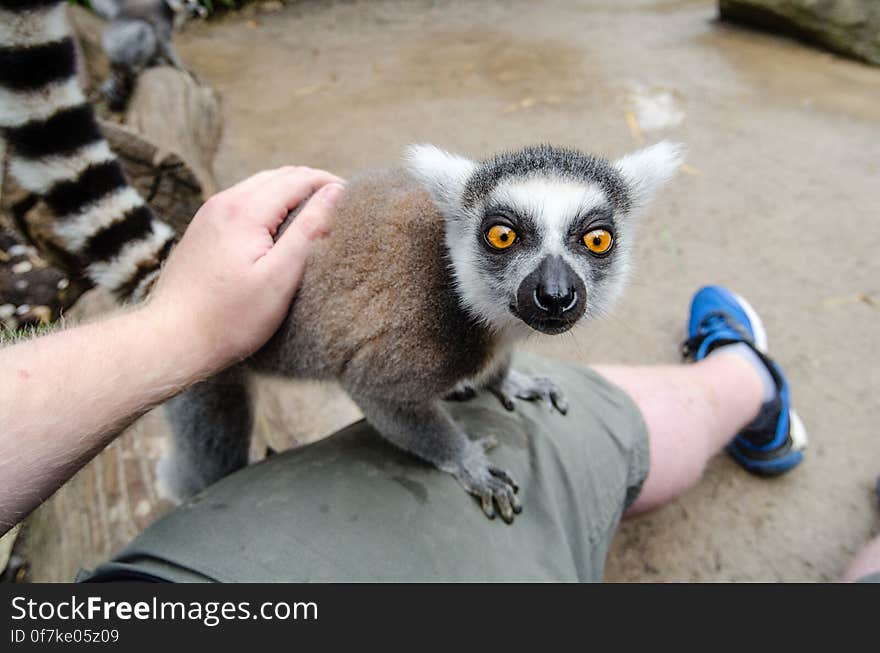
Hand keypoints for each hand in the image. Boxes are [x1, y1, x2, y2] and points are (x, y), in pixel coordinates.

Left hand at [146, 166, 343, 372]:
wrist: (172, 338)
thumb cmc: (230, 318)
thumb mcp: (280, 277)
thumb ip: (309, 231)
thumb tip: (334, 194)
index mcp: (244, 210)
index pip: (298, 179)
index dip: (330, 184)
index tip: (355, 199)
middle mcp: (224, 202)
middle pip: (279, 176)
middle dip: (312, 184)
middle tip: (341, 205)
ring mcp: (209, 214)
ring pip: (260, 187)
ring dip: (291, 192)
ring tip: (317, 214)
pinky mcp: (203, 229)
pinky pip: (243, 202)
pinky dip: (270, 204)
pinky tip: (281, 227)